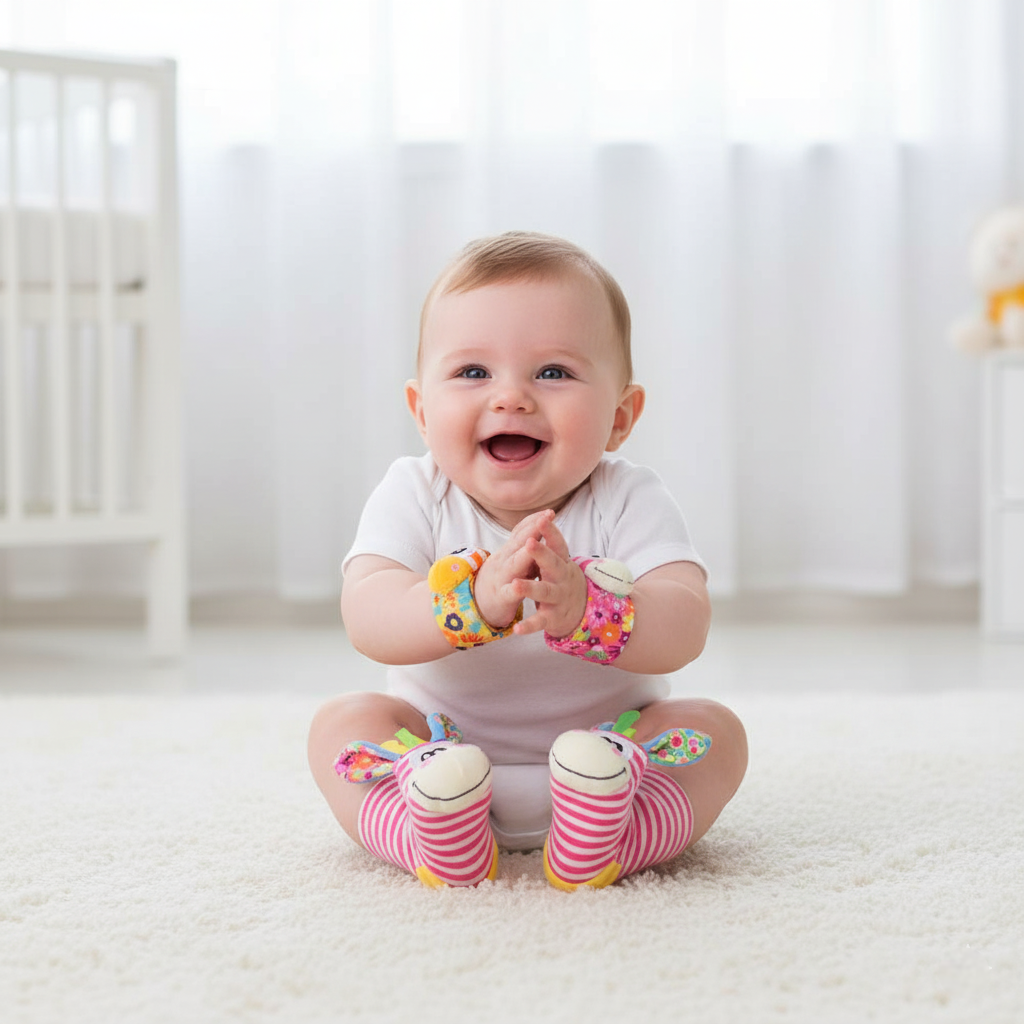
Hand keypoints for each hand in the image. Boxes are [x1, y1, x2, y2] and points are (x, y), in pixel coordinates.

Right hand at [473, 510, 556, 627]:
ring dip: (524, 554)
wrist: (477, 603)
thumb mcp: (514, 559)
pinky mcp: (501, 598)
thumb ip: (525, 545)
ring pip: (514, 564)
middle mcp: (505, 561)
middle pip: (520, 542)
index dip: (535, 521)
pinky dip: (515, 589)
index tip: (550, 511)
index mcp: (511, 551)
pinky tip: (519, 586)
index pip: (522, 532)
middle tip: (548, 516)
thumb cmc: (504, 578)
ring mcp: (502, 578)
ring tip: (533, 543)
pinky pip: (508, 593)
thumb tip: (542, 525)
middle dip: (534, 529)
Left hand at [510, 519, 587, 638]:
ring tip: (516, 584)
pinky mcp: (552, 617)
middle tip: (530, 542)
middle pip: (552, 564)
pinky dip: (529, 626)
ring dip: (530, 588)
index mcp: (561, 563)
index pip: (557, 544)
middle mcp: (561, 578)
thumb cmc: (561, 580)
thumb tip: (542, 516)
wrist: (580, 611)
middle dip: (541, 554)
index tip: (544, 517)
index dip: (551, 531)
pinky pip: (539, 621)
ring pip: (544, 592)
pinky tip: (517, 629)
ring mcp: (557, 598)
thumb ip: (551, 545)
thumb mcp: (559, 562)